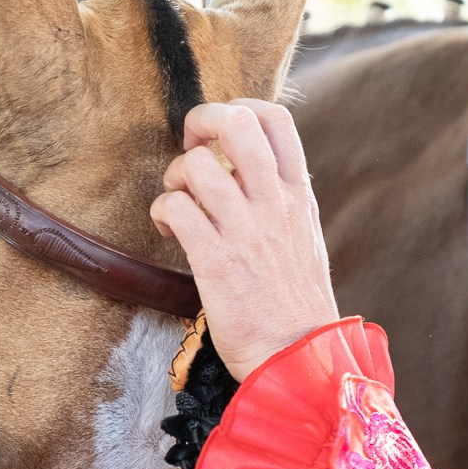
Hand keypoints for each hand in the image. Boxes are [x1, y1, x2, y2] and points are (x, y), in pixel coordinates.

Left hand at [151, 101, 338, 381]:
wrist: (300, 359)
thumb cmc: (296, 308)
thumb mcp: (305, 240)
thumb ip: (282, 203)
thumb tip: (250, 174)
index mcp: (299, 196)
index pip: (275, 119)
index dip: (237, 108)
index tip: (220, 135)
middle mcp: (274, 204)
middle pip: (236, 122)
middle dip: (200, 122)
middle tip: (191, 150)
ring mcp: (245, 231)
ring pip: (197, 165)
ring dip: (175, 177)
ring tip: (178, 204)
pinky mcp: (215, 261)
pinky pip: (176, 208)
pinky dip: (163, 211)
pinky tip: (168, 229)